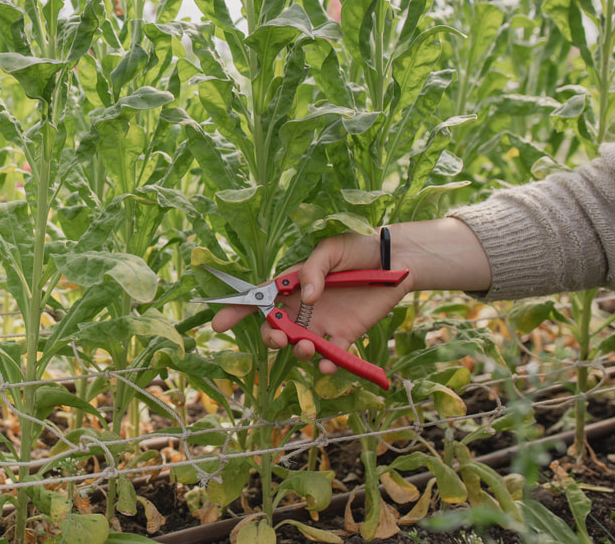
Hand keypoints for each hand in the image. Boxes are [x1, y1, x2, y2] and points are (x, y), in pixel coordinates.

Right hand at [210, 219, 490, 374]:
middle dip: (271, 337)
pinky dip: (327, 364)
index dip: (237, 311)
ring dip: (297, 351)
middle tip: (280, 338)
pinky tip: (329, 364)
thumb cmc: (358, 249)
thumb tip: (306, 296)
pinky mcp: (347, 335)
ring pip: (299, 345)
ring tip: (307, 347)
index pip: (260, 298)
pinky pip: (332, 356)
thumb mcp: (331, 249)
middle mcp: (304, 306)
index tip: (218, 324)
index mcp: (294, 284)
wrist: (395, 262)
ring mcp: (324, 323)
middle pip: (275, 328)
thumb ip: (314, 271)